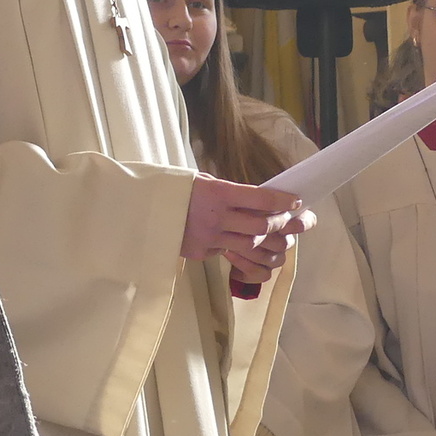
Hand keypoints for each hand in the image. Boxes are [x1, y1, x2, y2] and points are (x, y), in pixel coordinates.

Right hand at [182, 175, 308, 283]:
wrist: (141, 208)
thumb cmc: (176, 189)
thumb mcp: (202, 181)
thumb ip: (229, 193)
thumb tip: (258, 202)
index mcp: (217, 192)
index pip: (259, 199)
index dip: (281, 201)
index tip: (295, 202)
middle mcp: (215, 217)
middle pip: (259, 227)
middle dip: (278, 225)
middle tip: (287, 220)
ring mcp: (208, 238)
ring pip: (248, 246)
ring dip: (266, 243)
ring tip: (275, 237)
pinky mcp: (200, 253)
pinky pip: (228, 255)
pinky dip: (241, 252)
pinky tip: (248, 248)